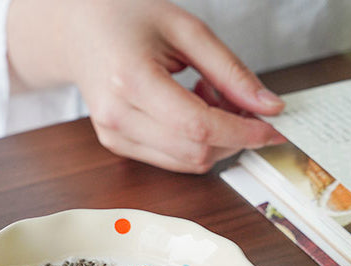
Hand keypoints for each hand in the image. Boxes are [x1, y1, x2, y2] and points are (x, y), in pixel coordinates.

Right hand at [7, 0, 285, 172]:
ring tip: (207, 99)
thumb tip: (267, 106)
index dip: (241, 132)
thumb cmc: (127, 18)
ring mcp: (113, 136)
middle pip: (193, 152)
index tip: (271, 128)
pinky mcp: (115, 145)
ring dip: (212, 141)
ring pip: (184, 162)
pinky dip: (191, 143)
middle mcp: (117, 116)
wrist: (79, 31)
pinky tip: (187, 112)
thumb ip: (230, 70)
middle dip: (231, 137)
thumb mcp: (186, 29)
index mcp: (131, 80)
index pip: (197, 126)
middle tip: (241, 104)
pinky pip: (168, 159)